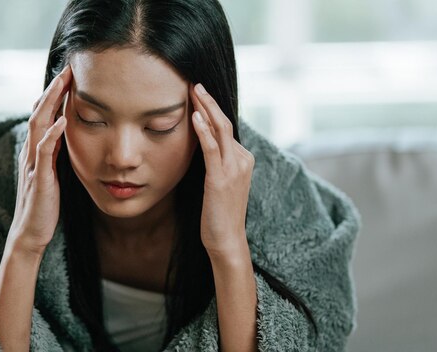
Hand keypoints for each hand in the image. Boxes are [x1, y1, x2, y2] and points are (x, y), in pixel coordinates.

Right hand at [8, 65, 71, 255]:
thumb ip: (59, 154)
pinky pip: (44, 151)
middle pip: (39, 112)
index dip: (56, 94)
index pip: (45, 114)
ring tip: (64, 82)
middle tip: (69, 68)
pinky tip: (63, 119)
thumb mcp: (55, 173)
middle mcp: (33, 152)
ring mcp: (34, 164)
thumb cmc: (46, 203)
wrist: (32, 232)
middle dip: (53, 89)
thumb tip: (71, 136)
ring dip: (51, 102)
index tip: (72, 75)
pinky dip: (53, 133)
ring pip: (39, 125)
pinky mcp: (39, 178)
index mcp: (39, 150)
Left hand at [190, 83, 254, 256]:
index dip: (212, 109)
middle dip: (209, 101)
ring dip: (205, 108)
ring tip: (193, 91)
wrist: (227, 239)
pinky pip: (212, 148)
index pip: (226, 127)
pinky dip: (203, 131)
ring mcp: (234, 169)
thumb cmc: (219, 213)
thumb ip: (216, 162)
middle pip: (225, 122)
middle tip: (194, 83)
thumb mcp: (221, 182)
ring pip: (220, 130)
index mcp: (243, 159)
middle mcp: (242, 160)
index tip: (197, 94)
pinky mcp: (221, 178)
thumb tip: (201, 145)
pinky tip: (193, 117)